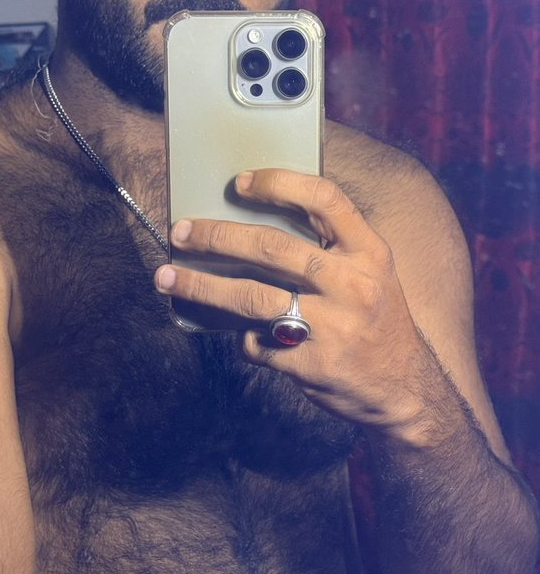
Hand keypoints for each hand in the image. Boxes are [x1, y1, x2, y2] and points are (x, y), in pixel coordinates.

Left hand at [154, 168, 431, 436]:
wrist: (406, 391)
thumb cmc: (378, 323)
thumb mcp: (373, 276)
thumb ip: (331, 250)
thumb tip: (256, 224)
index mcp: (370, 253)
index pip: (325, 200)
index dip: (279, 183)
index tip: (239, 182)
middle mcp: (353, 285)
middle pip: (272, 248)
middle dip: (217, 236)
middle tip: (181, 232)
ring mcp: (333, 327)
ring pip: (252, 298)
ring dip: (202, 287)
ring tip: (167, 278)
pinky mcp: (312, 365)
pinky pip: (258, 344)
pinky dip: (243, 338)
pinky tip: (241, 335)